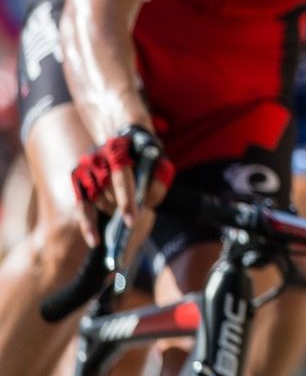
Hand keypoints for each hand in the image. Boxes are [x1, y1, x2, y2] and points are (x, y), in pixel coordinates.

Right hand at [69, 126, 173, 246]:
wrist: (128, 135)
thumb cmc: (147, 153)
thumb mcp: (160, 160)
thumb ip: (159, 179)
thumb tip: (147, 201)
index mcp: (118, 147)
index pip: (120, 177)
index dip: (126, 200)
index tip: (131, 221)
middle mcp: (96, 155)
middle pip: (107, 191)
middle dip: (122, 206)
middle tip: (134, 213)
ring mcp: (84, 166)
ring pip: (96, 199)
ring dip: (112, 210)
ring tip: (124, 209)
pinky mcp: (76, 177)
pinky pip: (81, 206)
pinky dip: (88, 224)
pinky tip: (94, 240)